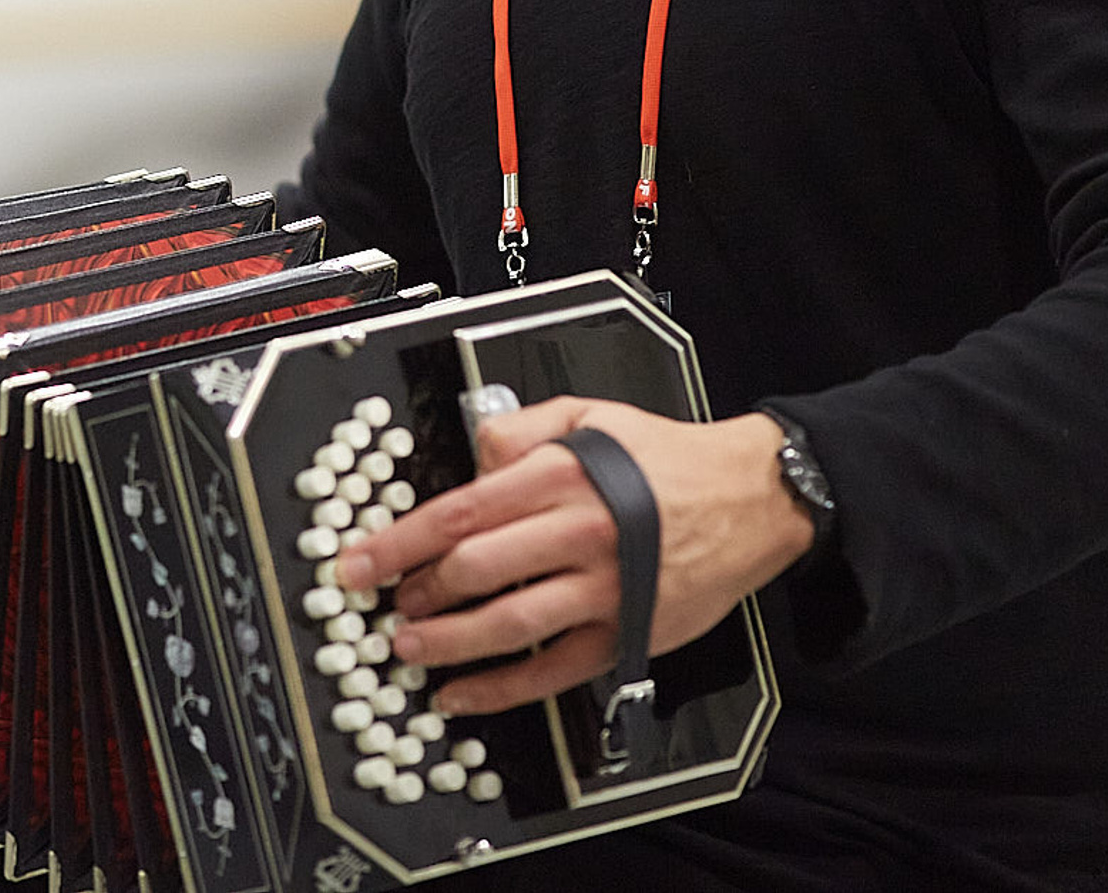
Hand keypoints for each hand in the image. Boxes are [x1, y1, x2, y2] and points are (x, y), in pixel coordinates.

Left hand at [333, 397, 813, 716]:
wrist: (748, 496)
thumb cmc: (665, 457)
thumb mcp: (589, 413)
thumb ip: (520, 428)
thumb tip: (469, 455)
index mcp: (560, 475)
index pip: (459, 511)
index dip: (400, 542)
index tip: (359, 560)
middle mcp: (576, 532)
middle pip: (474, 569)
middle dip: (416, 592)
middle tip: (383, 604)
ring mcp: (602, 589)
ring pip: (508, 624)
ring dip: (447, 642)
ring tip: (408, 650)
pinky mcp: (624, 634)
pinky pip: (553, 671)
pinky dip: (502, 689)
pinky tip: (463, 695)